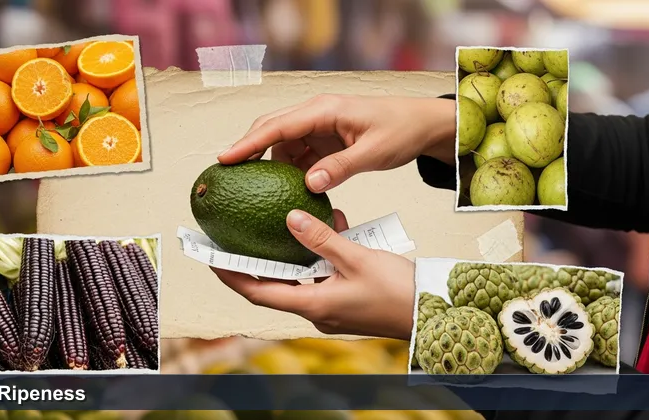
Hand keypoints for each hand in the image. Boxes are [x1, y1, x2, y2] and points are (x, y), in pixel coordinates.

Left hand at [210, 208, 415, 339]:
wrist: (435, 312)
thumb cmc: (398, 292)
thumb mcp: (356, 259)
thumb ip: (321, 238)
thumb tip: (289, 218)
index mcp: (313, 304)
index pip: (257, 292)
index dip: (231, 275)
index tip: (211, 257)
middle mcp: (317, 308)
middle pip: (275, 283)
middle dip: (258, 259)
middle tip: (236, 236)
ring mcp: (332, 305)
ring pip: (303, 273)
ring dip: (297, 250)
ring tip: (288, 220)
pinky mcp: (347, 297)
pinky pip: (326, 272)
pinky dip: (323, 251)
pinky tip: (333, 223)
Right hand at [218, 94, 455, 192]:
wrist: (422, 124)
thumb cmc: (401, 130)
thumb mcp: (374, 152)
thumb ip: (341, 168)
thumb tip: (309, 184)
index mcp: (325, 110)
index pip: (278, 126)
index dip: (249, 143)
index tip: (226, 157)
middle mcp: (316, 113)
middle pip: (272, 129)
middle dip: (248, 149)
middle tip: (226, 173)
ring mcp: (319, 126)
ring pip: (282, 143)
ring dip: (271, 164)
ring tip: (253, 187)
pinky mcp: (324, 139)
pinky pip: (298, 154)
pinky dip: (290, 170)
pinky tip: (284, 188)